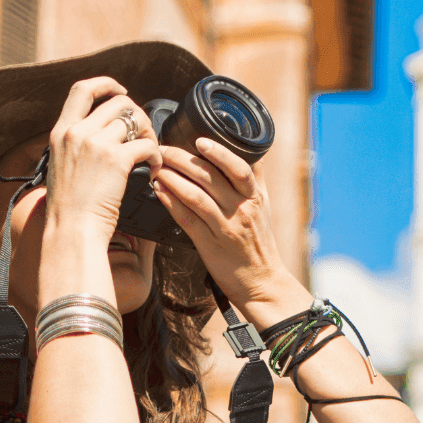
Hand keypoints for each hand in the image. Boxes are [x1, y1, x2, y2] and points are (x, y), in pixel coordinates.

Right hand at [46, 77, 163, 242]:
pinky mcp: (116, 160)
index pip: (83, 89)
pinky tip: (154, 169)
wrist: (71, 230)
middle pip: (119, 103)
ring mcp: (96, 144)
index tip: (121, 90)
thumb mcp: (61, 167)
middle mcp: (77, 132)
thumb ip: (75, 146)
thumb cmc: (69, 209)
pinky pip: (147, 145)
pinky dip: (157, 155)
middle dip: (139, 116)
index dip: (106, 84)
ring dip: (150, 135)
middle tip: (145, 136)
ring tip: (151, 154)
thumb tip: (97, 138)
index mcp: (61, 131)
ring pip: (136, 120)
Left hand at [151, 138, 292, 308]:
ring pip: (195, 196)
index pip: (239, 168)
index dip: (219, 152)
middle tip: (163, 150)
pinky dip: (171, 201)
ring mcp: (225, 227)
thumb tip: (250, 150)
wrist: (261, 282)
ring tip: (157, 167)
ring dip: (172, 178)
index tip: (199, 140)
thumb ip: (255, 179)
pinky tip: (159, 190)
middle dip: (182, 160)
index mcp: (254, 198)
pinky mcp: (209, 244)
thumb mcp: (264, 207)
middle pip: (210, 178)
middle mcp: (241, 210)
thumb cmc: (259, 243)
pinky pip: (186, 218)